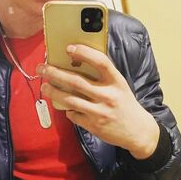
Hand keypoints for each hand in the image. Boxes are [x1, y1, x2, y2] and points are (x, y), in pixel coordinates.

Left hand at [37, 44, 159, 159]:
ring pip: (69, 99)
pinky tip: (66, 106)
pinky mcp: (94, 126)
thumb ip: (103, 77)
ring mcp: (100, 112)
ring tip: (44, 87)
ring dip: (53, 92)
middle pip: (76, 81)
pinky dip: (67, 110)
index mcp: (117, 82)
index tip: (69, 48)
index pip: (101, 62)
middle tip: (42, 68)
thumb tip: (75, 65)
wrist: (138, 131)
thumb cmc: (125, 105)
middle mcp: (108, 96)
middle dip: (55, 73)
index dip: (84, 53)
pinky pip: (73, 115)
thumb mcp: (120, 87)